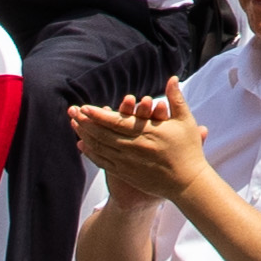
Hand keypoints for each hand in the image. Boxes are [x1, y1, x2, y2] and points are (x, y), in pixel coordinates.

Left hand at [72, 85, 208, 206]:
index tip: (85, 107)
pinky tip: (83, 145)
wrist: (187, 183)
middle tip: (72, 112)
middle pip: (103, 134)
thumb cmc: (189, 151)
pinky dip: (92, 153)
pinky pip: (104, 162)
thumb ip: (176, 99)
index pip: (117, 122)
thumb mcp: (186, 122)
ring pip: (101, 148)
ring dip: (86, 135)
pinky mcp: (127, 174)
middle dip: (86, 122)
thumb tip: (171, 78)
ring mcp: (129, 162)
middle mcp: (134, 147)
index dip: (98, 115)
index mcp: (147, 132)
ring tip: (74, 125)